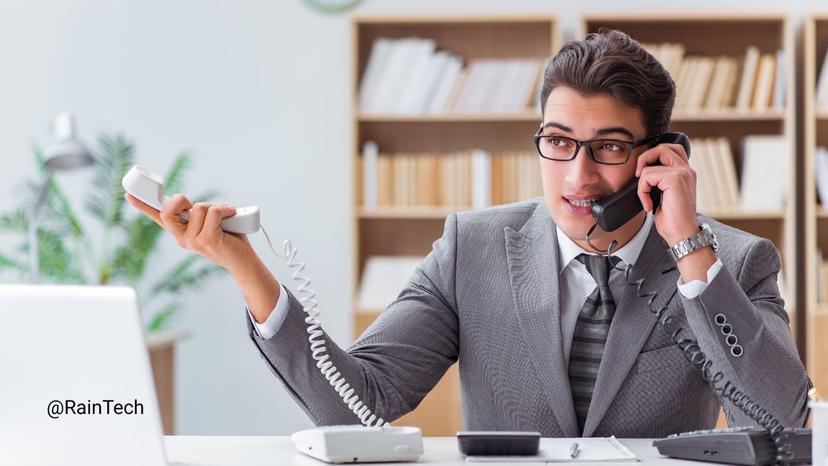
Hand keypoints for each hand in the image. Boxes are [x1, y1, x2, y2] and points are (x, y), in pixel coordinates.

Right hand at [125, 193, 254, 271]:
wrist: (243, 261)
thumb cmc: (228, 238)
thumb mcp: (208, 223)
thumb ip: (197, 214)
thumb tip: (193, 206)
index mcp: (180, 232)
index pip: (157, 217)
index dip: (143, 205)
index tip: (128, 195)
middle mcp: (182, 238)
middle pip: (168, 211)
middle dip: (181, 200)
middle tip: (194, 205)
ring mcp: (192, 241)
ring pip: (198, 208)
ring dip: (215, 207)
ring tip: (225, 216)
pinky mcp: (207, 240)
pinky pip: (213, 212)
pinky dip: (225, 209)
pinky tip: (231, 215)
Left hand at [635, 142, 698, 246]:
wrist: (682, 234)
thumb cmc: (673, 219)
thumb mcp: (664, 195)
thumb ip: (659, 180)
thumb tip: (642, 173)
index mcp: (685, 173)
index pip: (670, 149)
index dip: (653, 155)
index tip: (644, 174)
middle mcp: (687, 170)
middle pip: (662, 147)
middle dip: (645, 159)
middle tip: (639, 176)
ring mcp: (683, 173)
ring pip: (650, 164)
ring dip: (642, 183)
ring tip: (647, 198)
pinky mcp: (675, 179)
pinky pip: (647, 176)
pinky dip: (642, 191)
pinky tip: (649, 204)